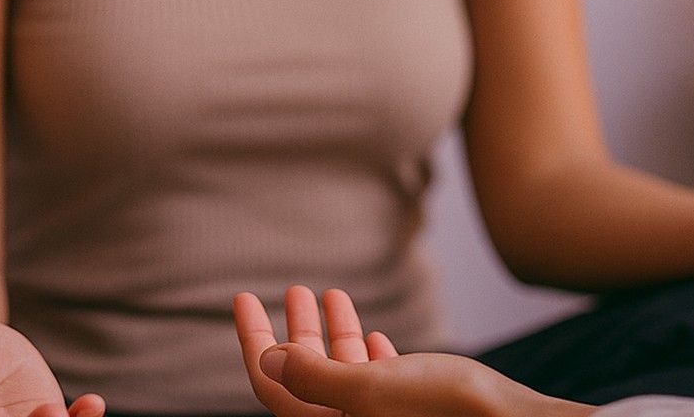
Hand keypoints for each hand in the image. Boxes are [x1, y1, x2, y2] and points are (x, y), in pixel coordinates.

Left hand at [234, 285, 593, 416]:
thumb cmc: (452, 411)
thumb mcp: (373, 389)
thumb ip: (316, 378)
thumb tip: (268, 362)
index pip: (274, 387)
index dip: (252, 339)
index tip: (241, 296)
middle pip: (306, 381)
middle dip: (296, 332)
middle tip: (294, 288)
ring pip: (344, 379)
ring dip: (334, 336)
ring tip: (332, 294)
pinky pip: (378, 387)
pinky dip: (369, 357)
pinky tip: (372, 335)